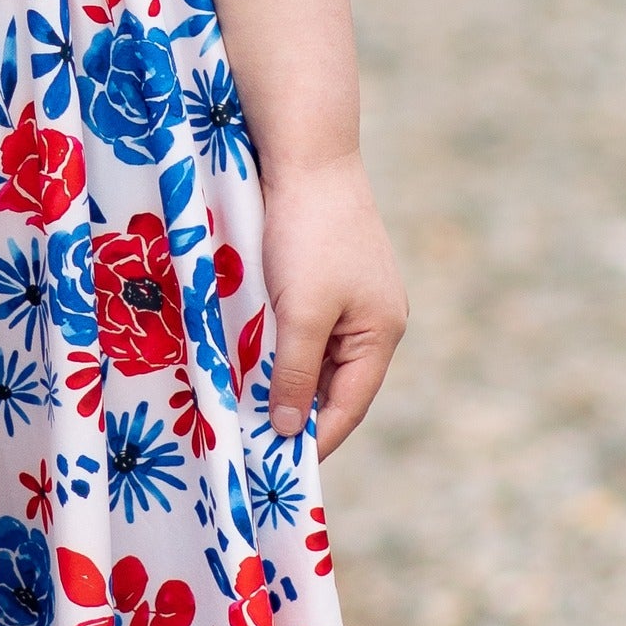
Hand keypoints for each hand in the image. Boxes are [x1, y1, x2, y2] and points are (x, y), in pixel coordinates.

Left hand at [260, 152, 405, 447]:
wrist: (307, 157)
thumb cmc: (309, 235)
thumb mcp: (302, 313)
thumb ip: (296, 374)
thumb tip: (290, 430)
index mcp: (381, 334)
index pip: (349, 406)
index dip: (314, 439)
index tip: (276, 468)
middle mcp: (373, 321)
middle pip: (334, 386)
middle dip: (296, 413)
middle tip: (252, 444)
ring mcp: (352, 298)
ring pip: (315, 358)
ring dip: (284, 380)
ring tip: (243, 408)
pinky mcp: (326, 277)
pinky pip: (304, 329)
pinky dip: (278, 348)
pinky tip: (247, 360)